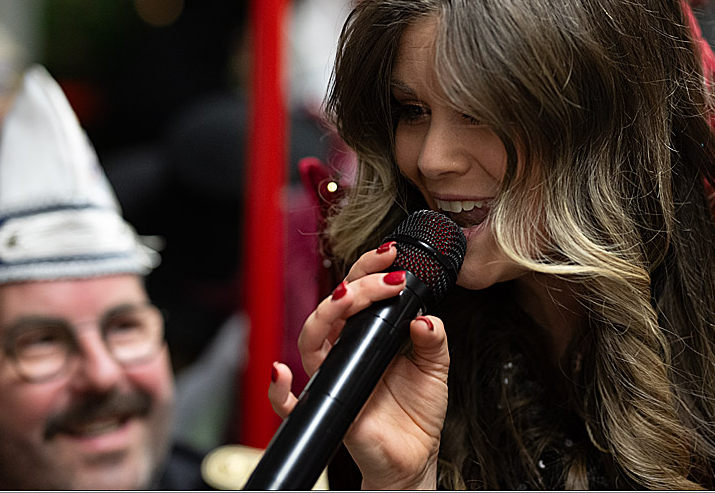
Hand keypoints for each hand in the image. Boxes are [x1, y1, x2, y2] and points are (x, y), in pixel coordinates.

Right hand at [269, 243, 449, 489]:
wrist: (412, 457)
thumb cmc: (416, 412)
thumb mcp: (435, 368)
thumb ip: (433, 340)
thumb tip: (424, 317)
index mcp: (367, 337)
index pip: (359, 295)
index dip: (369, 272)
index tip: (391, 257)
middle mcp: (345, 352)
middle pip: (333, 309)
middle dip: (356, 284)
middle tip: (385, 275)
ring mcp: (334, 378)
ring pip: (311, 340)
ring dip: (327, 313)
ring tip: (350, 296)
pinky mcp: (329, 408)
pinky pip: (289, 403)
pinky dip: (279, 390)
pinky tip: (283, 373)